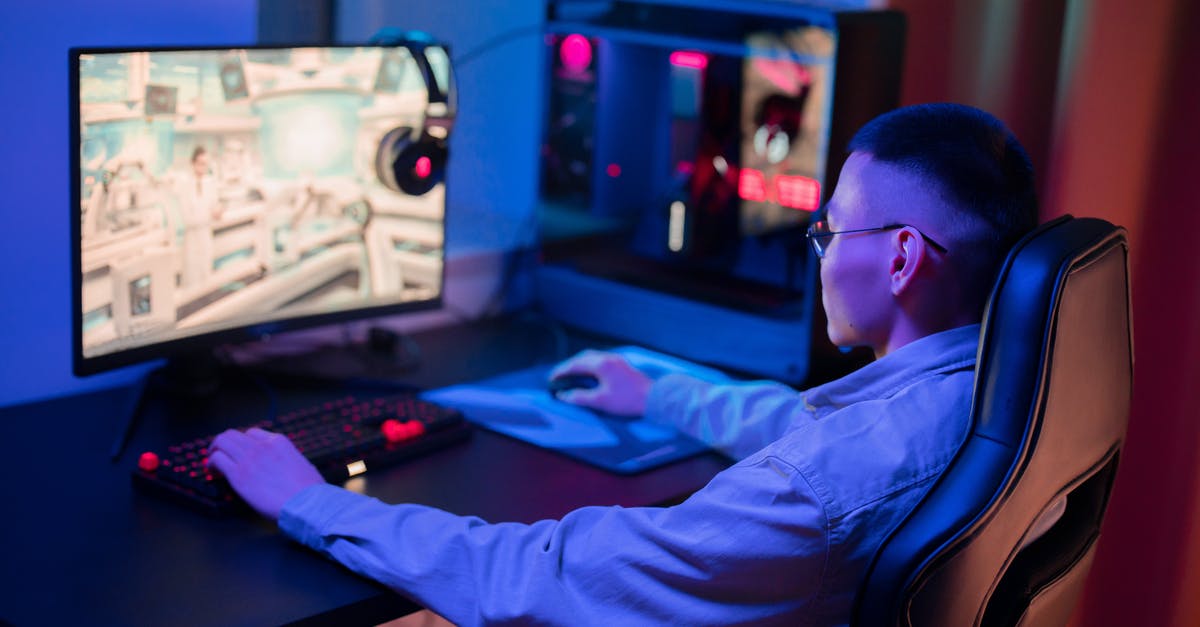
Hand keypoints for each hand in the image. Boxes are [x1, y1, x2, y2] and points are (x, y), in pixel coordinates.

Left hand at [208, 427, 325, 519]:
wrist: (306, 503)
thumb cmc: (309, 490)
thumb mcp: (303, 464)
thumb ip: (288, 460)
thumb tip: (285, 465)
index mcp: (279, 442)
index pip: (252, 433)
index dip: (242, 442)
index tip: (239, 452)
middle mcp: (262, 446)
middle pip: (233, 434)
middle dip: (224, 443)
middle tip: (220, 453)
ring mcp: (249, 459)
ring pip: (222, 442)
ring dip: (214, 450)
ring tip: (213, 462)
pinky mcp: (238, 475)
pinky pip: (217, 460)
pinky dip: (211, 463)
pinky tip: (213, 472)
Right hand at [548, 350, 652, 416]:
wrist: (654, 398)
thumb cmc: (628, 400)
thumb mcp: (600, 401)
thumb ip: (579, 398)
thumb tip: (563, 395)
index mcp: (601, 365)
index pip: (575, 365)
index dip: (561, 372)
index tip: (551, 379)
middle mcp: (608, 358)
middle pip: (583, 358)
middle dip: (569, 366)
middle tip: (559, 375)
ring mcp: (617, 360)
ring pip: (593, 358)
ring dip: (580, 364)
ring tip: (572, 375)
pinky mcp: (623, 366)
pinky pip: (601, 360)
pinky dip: (590, 366)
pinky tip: (590, 375)